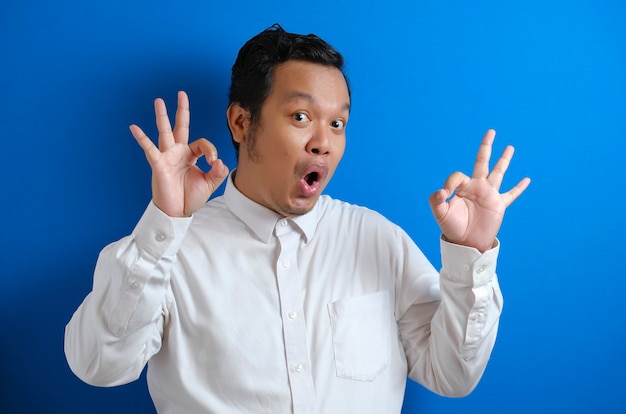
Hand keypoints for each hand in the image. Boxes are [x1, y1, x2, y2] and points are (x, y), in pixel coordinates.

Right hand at [130, 91, 228, 216]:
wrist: (178, 211)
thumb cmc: (191, 197)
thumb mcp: (210, 183)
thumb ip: (218, 171)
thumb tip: (219, 161)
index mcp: (190, 155)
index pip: (202, 143)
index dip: (211, 150)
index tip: (214, 162)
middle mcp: (178, 152)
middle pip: (180, 127)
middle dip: (182, 110)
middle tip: (182, 94)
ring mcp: (167, 156)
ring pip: (164, 132)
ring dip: (162, 116)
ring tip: (159, 101)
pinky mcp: (158, 164)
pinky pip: (149, 149)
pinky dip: (142, 139)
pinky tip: (134, 127)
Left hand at [429, 129, 529, 251]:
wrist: (466, 242)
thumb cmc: (452, 227)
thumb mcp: (440, 213)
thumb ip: (436, 200)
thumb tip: (442, 191)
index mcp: (462, 187)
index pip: (458, 175)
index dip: (451, 182)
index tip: (446, 193)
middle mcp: (476, 187)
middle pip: (482, 161)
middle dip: (486, 146)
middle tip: (491, 131)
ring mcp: (489, 194)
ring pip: (498, 172)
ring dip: (504, 160)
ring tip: (510, 147)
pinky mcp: (499, 205)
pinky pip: (511, 194)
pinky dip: (519, 188)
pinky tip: (527, 179)